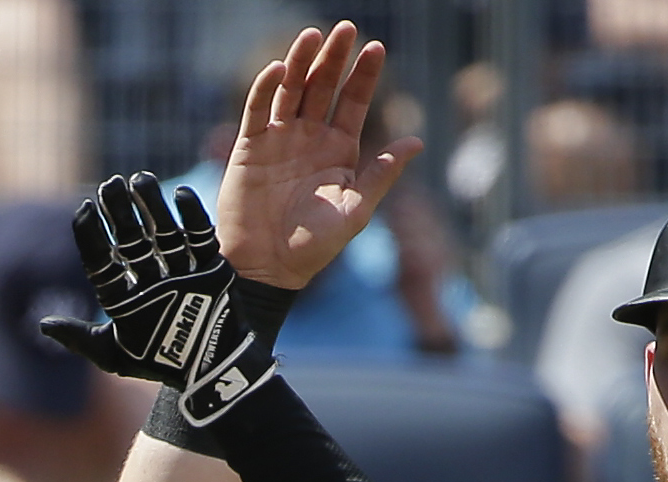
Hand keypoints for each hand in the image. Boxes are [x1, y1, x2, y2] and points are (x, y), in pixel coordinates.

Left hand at [42, 175, 275, 426]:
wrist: (213, 371)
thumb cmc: (161, 365)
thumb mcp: (114, 355)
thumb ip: (80, 339)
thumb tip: (43, 325)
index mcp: (125, 298)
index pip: (101, 261)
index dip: (90, 236)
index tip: (84, 209)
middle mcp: (150, 282)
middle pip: (130, 240)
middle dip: (119, 213)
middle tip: (109, 185)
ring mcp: (180, 273)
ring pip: (163, 232)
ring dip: (153, 205)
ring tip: (141, 180)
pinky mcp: (210, 270)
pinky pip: (201, 237)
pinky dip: (194, 216)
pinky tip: (181, 194)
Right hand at [218, 22, 422, 290]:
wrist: (268, 267)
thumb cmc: (314, 246)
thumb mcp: (356, 210)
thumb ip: (382, 174)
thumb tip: (417, 142)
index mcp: (339, 150)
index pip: (354, 102)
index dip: (365, 76)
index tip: (376, 48)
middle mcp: (310, 138)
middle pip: (324, 87)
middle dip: (334, 58)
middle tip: (345, 28)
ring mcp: (279, 139)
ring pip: (291, 89)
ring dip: (301, 62)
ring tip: (311, 36)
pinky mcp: (249, 146)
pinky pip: (258, 109)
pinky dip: (266, 87)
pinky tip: (280, 69)